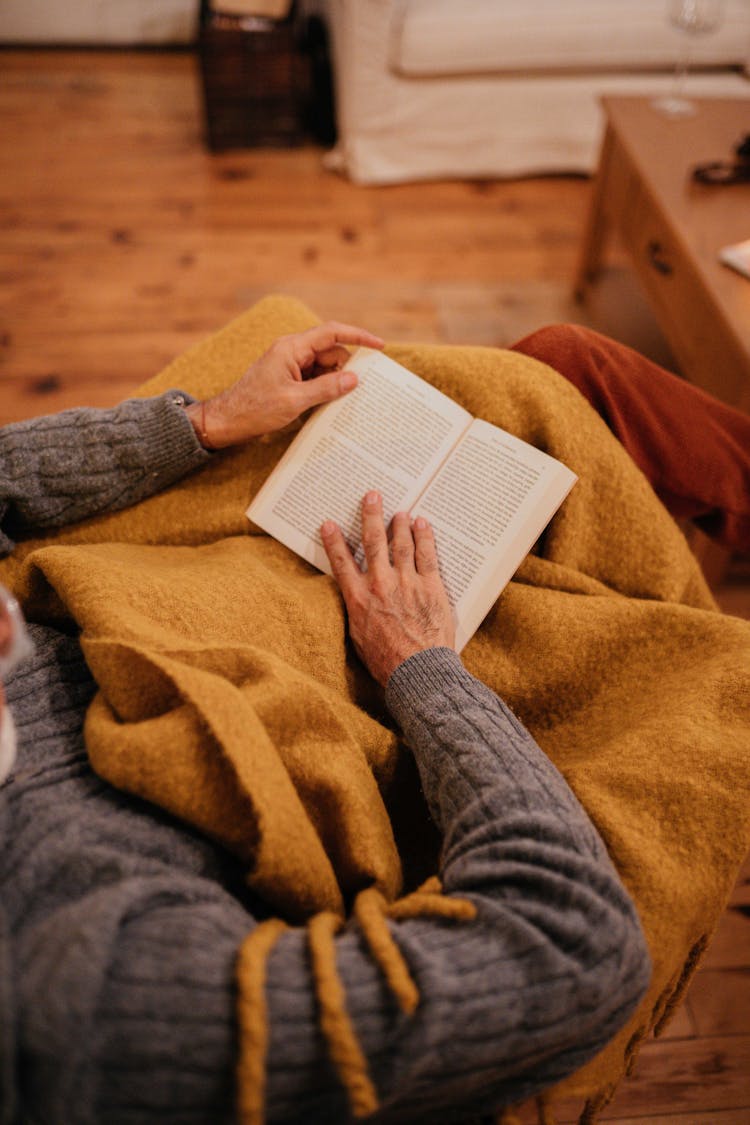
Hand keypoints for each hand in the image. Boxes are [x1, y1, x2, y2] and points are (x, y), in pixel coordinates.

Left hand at [185, 321, 383, 448]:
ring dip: (336, 382)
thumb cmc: (255, 408)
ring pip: (325, 367)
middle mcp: (292, 352)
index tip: (379, 346)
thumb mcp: (295, 400)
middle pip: (331, 352)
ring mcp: (290, 366)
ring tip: (347, 401)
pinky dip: (325, 389)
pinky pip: (315, 379)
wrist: (227, 421)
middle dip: (347, 368)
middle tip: (364, 388)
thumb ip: (326, 388)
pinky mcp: (289, 380)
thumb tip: (355, 379)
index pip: (332, 333)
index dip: (358, 336)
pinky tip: (331, 404)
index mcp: (292, 348)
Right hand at [321, 492, 455, 686]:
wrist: (419, 672)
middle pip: (374, 542)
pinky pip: (428, 555)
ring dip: (399, 524)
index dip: (334, 541)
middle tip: (372, 496)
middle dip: (371, 516)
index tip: (329, 523)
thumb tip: (357, 598)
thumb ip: (357, 612)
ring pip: (402, 544)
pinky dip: (424, 537)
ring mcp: (408, 583)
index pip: (342, 562)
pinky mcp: (431, 587)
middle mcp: (381, 585)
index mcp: (359, 599)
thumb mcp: (359, 638)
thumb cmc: (387, 662)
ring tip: (399, 511)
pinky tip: (422, 524)